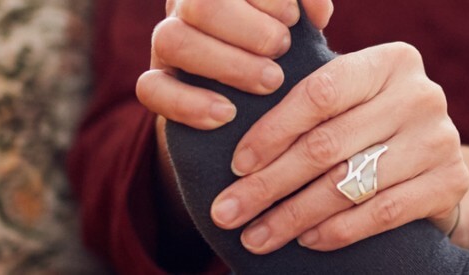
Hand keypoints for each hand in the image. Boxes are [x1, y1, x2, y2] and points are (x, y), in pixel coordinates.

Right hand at [138, 0, 332, 129]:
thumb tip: (317, 14)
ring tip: (271, 82)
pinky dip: (188, 103)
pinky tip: (227, 115)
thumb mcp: (296, 22)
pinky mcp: (157, 81)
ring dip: (227, 64)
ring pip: (172, 40)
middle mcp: (186, 5)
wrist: (252, 96)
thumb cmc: (280, 45)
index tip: (293, 19)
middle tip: (283, 50)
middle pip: (198, 4)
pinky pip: (150, 88)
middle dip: (249, 30)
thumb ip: (308, 5)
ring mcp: (165, 43)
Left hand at [207, 42, 468, 253]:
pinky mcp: (453, 180)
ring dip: (294, 216)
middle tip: (229, 212)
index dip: (272, 132)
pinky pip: (383, 212)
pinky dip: (338, 230)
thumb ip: (309, 109)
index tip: (237, 166)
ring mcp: (441, 139)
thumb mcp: (348, 104)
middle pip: (328, 145)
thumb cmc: (372, 129)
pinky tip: (308, 240)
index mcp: (391, 61)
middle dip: (269, 184)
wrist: (434, 162)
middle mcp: (423, 94)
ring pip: (349, 184)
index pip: (319, 95)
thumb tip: (238, 159)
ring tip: (258, 235)